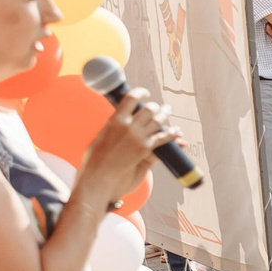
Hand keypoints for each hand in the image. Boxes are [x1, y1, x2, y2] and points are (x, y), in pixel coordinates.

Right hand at [76, 87, 171, 202]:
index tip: (145, 92)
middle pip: (150, 109)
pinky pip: (164, 137)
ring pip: (159, 120)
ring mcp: (139, 138)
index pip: (131, 98)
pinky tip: (176, 131)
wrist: (98, 178)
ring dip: (165, 115)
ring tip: (167, 110)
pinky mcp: (147, 150)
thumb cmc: (95, 160)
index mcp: (114, 120)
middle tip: (159, 107)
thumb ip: (114, 128)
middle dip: (155, 107)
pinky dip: (172, 133)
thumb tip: (119, 121)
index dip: (141, 92)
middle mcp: (129, 126)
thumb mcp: (101, 137)